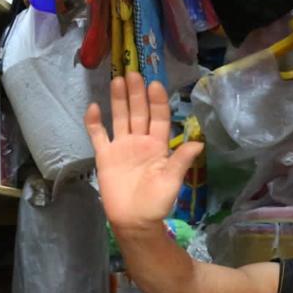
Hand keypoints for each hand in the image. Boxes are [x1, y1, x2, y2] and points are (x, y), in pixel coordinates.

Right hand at [85, 72, 200, 232]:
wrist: (134, 221)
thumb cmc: (156, 203)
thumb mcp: (171, 182)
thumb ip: (181, 161)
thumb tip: (198, 143)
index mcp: (158, 146)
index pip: (159, 118)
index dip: (157, 102)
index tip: (155, 84)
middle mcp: (140, 142)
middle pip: (139, 113)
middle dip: (137, 93)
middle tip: (133, 72)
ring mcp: (121, 147)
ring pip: (120, 118)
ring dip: (119, 100)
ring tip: (117, 80)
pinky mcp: (105, 156)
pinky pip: (98, 135)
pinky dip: (94, 122)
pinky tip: (93, 107)